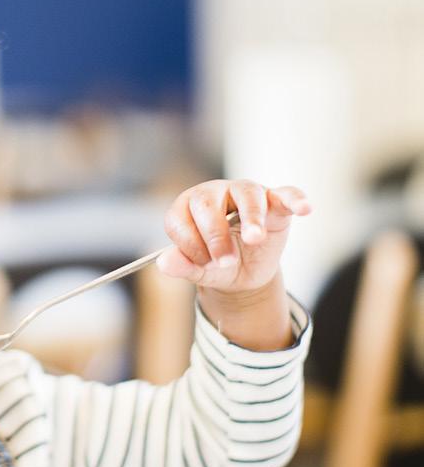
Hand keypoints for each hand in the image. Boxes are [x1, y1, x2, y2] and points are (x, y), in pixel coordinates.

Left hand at [156, 179, 311, 293]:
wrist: (243, 273)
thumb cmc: (216, 264)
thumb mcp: (199, 270)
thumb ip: (182, 265)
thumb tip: (164, 263)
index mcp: (187, 208)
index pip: (180, 218)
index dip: (189, 243)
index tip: (203, 264)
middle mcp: (214, 194)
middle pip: (208, 202)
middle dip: (215, 234)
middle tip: (226, 261)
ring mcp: (245, 194)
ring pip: (247, 194)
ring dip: (251, 217)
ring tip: (254, 239)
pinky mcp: (275, 202)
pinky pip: (286, 193)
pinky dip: (295, 199)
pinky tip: (304, 209)